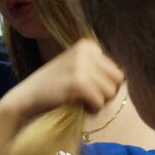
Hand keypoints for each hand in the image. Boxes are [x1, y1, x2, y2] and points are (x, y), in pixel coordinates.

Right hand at [5, 39, 123, 121]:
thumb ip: (99, 69)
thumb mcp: (76, 68)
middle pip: (117, 80)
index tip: (84, 88)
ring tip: (79, 101)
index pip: (117, 70)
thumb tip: (129, 77)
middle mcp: (87, 50)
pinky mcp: (78, 82)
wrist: (26, 99)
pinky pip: (99, 102)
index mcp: (88, 44)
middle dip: (105, 94)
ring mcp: (81, 65)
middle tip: (85, 98)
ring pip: (110, 92)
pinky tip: (77, 105)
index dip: (104, 85)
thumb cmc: (54, 88)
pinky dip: (91, 109)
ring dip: (97, 103)